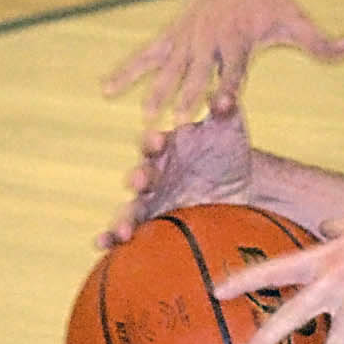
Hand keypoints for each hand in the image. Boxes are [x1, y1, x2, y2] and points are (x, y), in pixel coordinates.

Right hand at [102, 0, 343, 121]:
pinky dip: (127, 71)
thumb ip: (321, 41)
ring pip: (168, 68)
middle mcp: (210, 41)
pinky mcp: (172, 36)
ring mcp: (188, 39)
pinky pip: (146, 54)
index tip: (219, 108)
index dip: (227, 87)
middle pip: (197, 73)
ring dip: (155, 91)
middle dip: (187, 96)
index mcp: (239, 41)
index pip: (233, 69)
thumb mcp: (297, 20)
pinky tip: (106, 89)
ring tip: (144, 116)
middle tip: (174, 123)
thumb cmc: (270, 2)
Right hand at [102, 105, 255, 247]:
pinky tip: (103, 246)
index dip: (154, 140)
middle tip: (140, 181)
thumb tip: (224, 97)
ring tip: (121, 231)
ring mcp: (153, 202)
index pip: (154, 142)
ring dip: (123, 219)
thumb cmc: (228, 149)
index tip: (159, 139)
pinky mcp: (156, 225)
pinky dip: (113, 241)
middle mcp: (155, 174)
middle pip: (140, 176)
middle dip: (139, 178)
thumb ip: (225, 110)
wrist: (240, 183)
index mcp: (168, 148)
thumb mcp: (229, 128)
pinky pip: (131, 234)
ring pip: (131, 210)